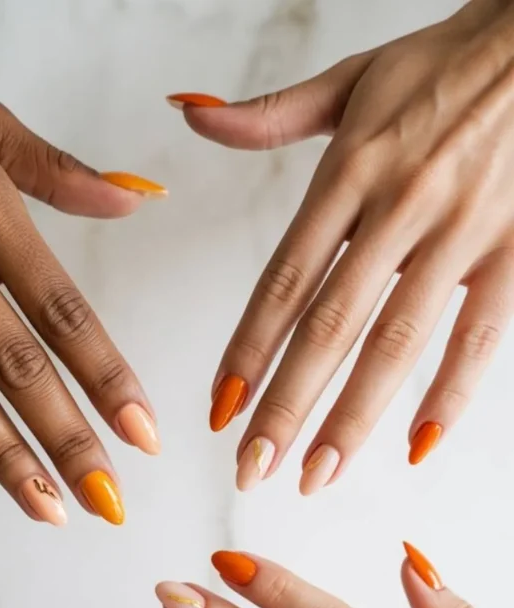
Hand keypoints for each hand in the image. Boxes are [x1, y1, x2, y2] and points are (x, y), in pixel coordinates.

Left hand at [170, 0, 513, 491]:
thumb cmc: (447, 67)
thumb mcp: (353, 79)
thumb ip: (270, 115)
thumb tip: (192, 115)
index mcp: (349, 171)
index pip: (284, 278)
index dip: (248, 349)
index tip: (220, 407)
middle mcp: (399, 207)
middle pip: (330, 325)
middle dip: (286, 405)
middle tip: (253, 468)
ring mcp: (461, 232)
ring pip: (398, 341)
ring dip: (353, 417)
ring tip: (317, 475)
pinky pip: (480, 336)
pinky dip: (449, 394)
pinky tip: (415, 446)